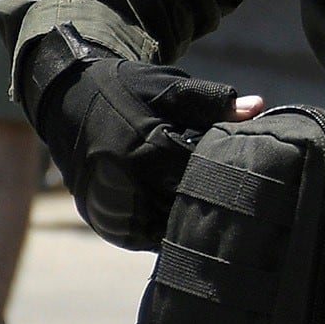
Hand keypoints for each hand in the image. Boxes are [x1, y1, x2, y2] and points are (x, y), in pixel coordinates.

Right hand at [19, 28, 262, 248]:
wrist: (67, 102)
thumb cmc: (127, 90)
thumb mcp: (167, 87)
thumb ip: (211, 102)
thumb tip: (257, 107)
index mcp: (147, 147)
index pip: (201, 174)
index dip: (226, 175)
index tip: (247, 175)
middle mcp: (124, 181)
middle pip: (183, 206)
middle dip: (207, 201)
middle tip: (234, 200)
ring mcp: (108, 204)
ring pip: (163, 228)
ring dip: (184, 221)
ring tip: (207, 208)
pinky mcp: (100, 219)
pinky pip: (141, 236)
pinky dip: (162, 230)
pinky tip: (179, 216)